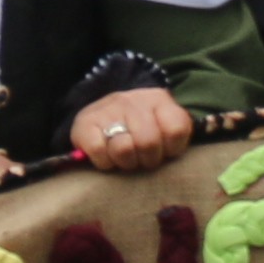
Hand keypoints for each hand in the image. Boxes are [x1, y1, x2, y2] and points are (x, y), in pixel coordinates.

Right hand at [66, 86, 193, 172]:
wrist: (99, 115)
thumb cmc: (138, 129)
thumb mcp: (162, 126)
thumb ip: (175, 136)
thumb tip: (179, 160)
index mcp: (158, 100)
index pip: (176, 130)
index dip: (171, 149)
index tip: (164, 152)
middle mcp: (133, 100)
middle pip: (148, 143)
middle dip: (147, 160)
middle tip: (141, 159)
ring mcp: (108, 109)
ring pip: (123, 149)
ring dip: (126, 162)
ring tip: (125, 159)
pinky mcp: (85, 123)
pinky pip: (100, 153)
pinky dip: (105, 162)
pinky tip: (107, 157)